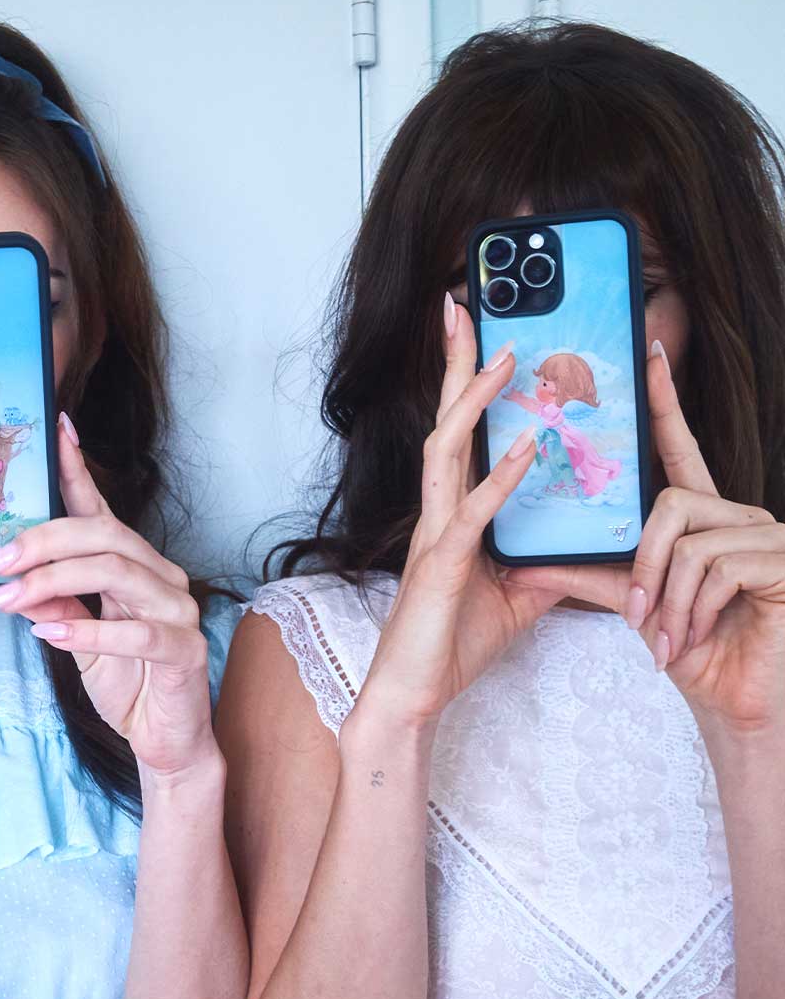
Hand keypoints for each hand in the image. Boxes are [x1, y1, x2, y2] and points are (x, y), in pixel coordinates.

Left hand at [0, 414, 213, 778]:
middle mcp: (162, 576)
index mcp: (134, 565)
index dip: (76, 470)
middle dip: (41, 541)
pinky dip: (90, 631)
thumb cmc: (124, 682)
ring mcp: (179, 610)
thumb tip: (6, 575)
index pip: (99, 510)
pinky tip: (51, 635)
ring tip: (6, 600)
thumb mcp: (73, 637)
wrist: (164, 741)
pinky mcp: (186, 651)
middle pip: (103, 535)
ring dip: (53, 583)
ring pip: (117, 573)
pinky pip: (139, 632)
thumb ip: (50, 601)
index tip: (52, 430)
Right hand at [353, 299, 566, 732]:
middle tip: (465, 305)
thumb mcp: (518, 598)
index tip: (478, 333)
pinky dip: (500, 477)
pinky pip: (472, 512)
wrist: (412, 693)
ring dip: (472, 400)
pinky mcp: (441, 565)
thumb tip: (585, 550)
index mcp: (450, 514)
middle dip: (453, 363)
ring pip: (445, 451)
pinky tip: (525, 447)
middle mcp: (437, 513)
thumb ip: (545, 566)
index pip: (458, 434)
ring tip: (500, 356)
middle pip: (443, 422)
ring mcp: (435, 535)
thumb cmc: (450, 643)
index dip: (464, 382)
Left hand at [511, 343, 784, 737]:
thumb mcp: (634, 605)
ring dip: (669, 601)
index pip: (679, 449)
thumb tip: (519, 562)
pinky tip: (697, 638)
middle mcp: (738, 512)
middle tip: (643, 617)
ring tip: (672, 639)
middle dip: (645, 567)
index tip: (647, 353)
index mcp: (704, 515)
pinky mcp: (783, 560)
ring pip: (689, 541)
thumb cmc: (693, 649)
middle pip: (669, 503)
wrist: (738, 703)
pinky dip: (694, 610)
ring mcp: (766, 533)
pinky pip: (717, 567)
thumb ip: (584, 575)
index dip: (665, 402)